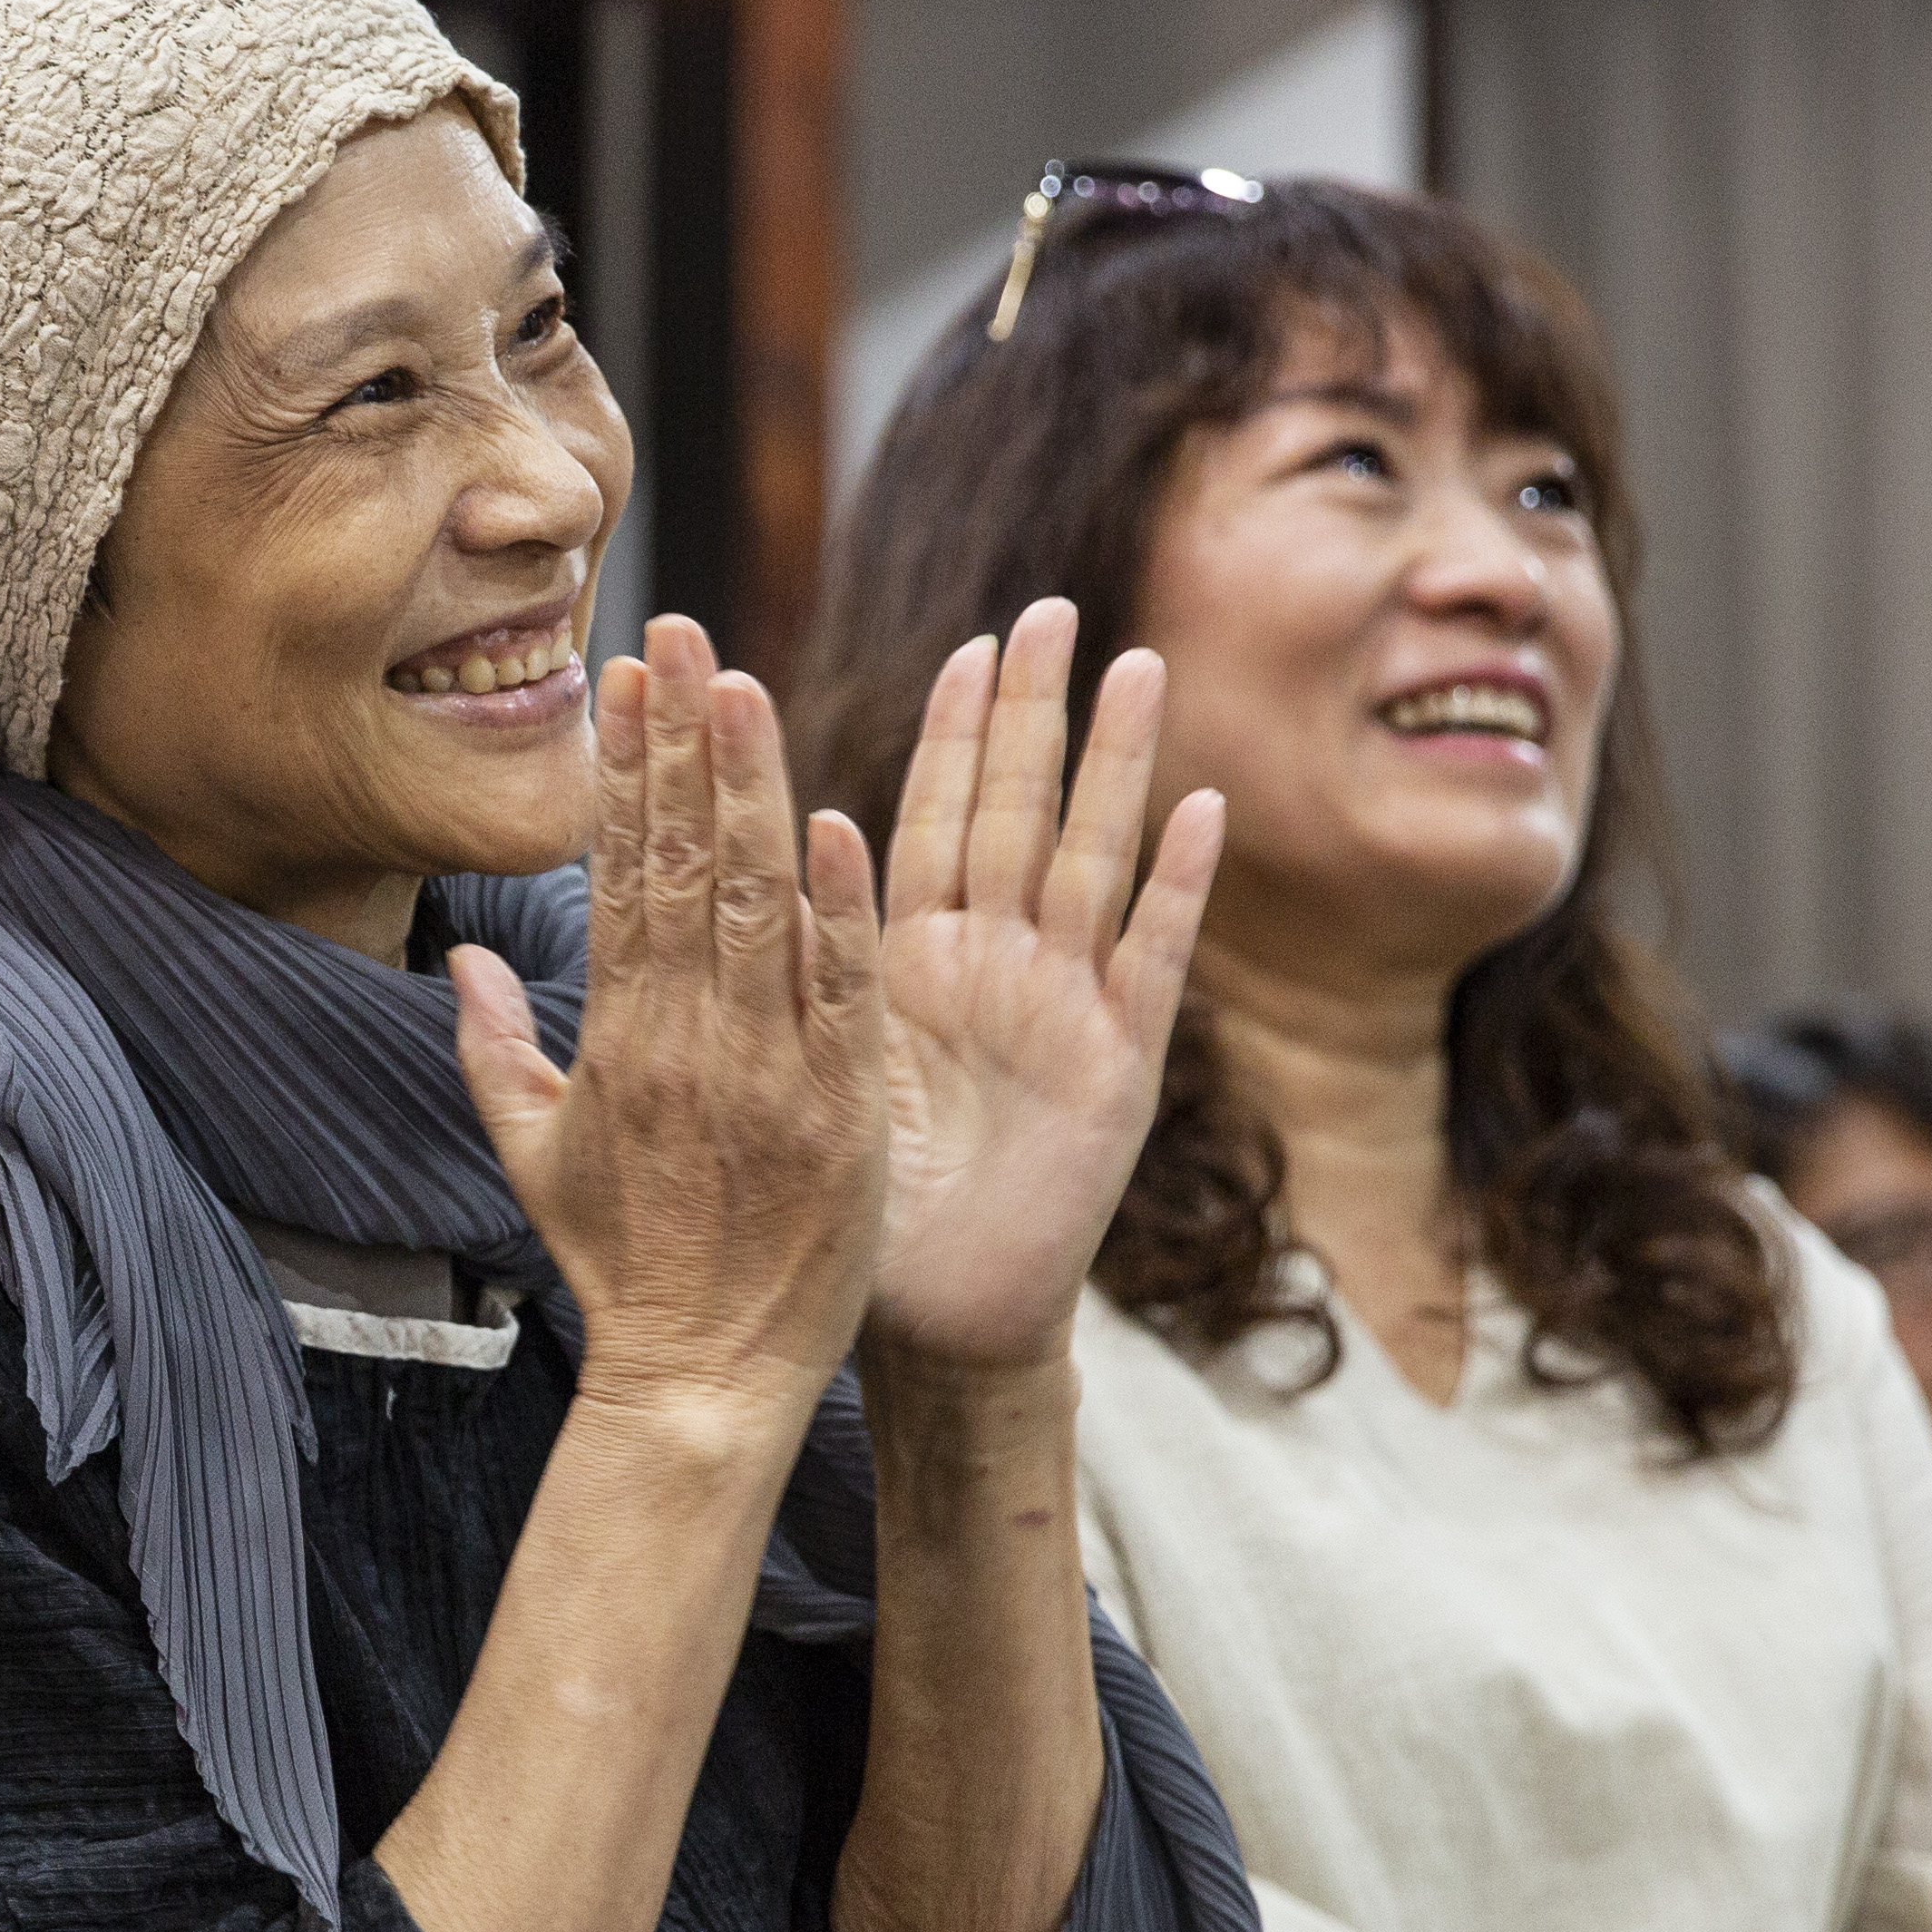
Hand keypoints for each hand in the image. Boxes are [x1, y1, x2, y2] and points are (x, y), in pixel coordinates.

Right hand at [452, 615, 886, 1434]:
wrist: (700, 1382)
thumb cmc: (622, 1270)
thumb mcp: (533, 1159)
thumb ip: (496, 1051)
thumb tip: (464, 958)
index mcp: (615, 1040)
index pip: (622, 873)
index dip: (625, 768)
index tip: (628, 675)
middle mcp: (684, 1042)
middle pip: (684, 864)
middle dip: (682, 741)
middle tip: (684, 630)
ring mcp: (764, 1075)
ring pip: (758, 908)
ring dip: (754, 790)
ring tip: (745, 686)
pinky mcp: (839, 1116)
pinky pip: (841, 998)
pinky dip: (839, 915)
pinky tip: (834, 826)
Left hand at [860, 599, 1220, 1373]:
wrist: (932, 1322)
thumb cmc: (856, 1210)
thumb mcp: (809, 1075)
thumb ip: (788, 978)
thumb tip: (725, 876)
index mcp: (913, 961)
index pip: (934, 819)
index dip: (953, 735)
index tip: (968, 645)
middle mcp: (996, 967)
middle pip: (1021, 811)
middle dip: (1037, 713)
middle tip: (1055, 609)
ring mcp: (1064, 1009)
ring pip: (1091, 859)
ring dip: (1116, 766)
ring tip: (1137, 669)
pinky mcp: (1118, 1068)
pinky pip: (1152, 962)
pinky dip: (1179, 886)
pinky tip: (1205, 809)